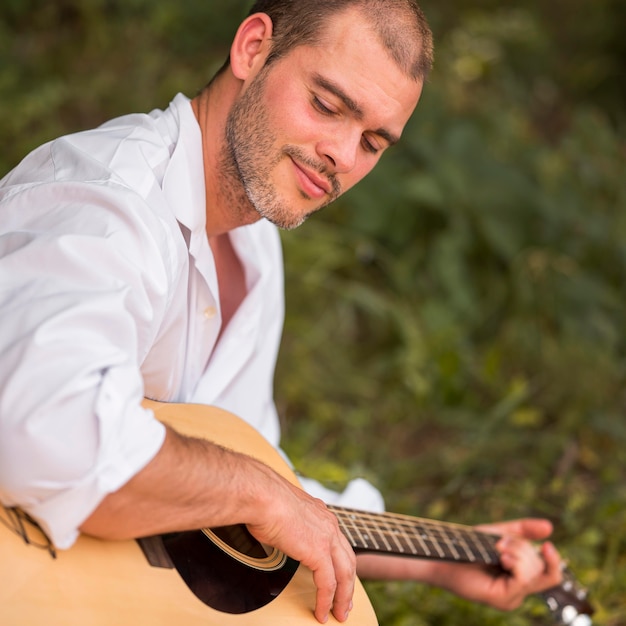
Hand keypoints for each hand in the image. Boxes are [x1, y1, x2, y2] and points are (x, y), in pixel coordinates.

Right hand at [245, 466, 355, 623]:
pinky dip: (326, 601)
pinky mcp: (319, 552)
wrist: (261, 495)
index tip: (339, 577)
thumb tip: (271, 527)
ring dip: (343, 597)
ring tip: (339, 614)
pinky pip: (328, 584)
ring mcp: (326, 537)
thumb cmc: (262, 498)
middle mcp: (328, 523)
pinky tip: (321, 613)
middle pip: (348, 559)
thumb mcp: (281, 509)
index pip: (338, 542)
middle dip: (349, 583)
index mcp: (320, 513)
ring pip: (345, 574)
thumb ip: (285, 520)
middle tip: (346, 603)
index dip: (341, 562)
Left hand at [433, 518, 562, 609]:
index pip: (550, 574)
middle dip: (523, 548)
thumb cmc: (468, 546)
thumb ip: (523, 531)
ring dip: (518, 552)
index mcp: (520, 578)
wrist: (444, 553)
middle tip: (500, 542)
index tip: (548, 545)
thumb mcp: (500, 533)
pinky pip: (522, 579)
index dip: (554, 561)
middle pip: (543, 570)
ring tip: (498, 548)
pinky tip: (502, 557)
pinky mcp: (501, 599)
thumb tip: (549, 526)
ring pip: (534, 573)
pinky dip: (515, 562)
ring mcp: (511, 598)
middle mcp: (518, 591)